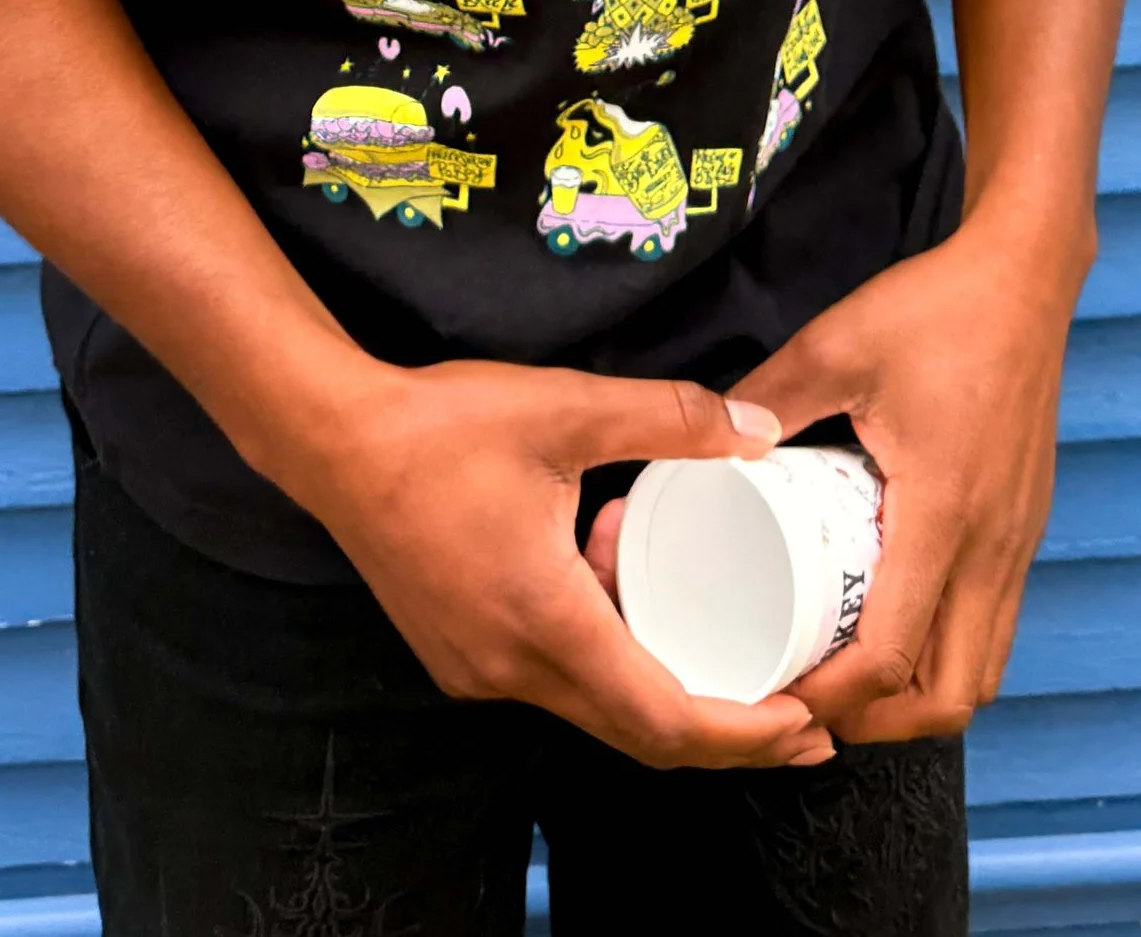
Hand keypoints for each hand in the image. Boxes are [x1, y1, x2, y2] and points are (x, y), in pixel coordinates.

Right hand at [275, 356, 833, 768]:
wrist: (330, 440)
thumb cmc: (442, 426)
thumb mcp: (565, 406)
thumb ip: (670, 418)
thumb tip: (760, 428)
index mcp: (547, 624)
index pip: (665, 718)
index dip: (744, 733)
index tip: (810, 722)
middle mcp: (513, 670)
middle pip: (639, 734)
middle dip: (728, 733)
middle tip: (803, 716)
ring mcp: (480, 671)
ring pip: (596, 707)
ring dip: (663, 678)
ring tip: (717, 617)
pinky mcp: (461, 655)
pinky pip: (556, 679)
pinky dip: (608, 652)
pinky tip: (616, 576)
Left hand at [730, 228, 1079, 741]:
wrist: (1027, 277)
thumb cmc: (937, 309)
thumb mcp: (837, 344)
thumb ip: (769, 396)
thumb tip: (713, 442)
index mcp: (942, 513)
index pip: (894, 655)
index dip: (835, 697)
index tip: (780, 692)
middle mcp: (991, 546)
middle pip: (951, 697)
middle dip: (881, 724)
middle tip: (813, 702)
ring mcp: (1017, 543)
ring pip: (983, 672)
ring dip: (920, 698)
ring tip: (852, 679)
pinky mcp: (1026, 530)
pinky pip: (995, 628)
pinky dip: (949, 654)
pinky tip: (900, 625)